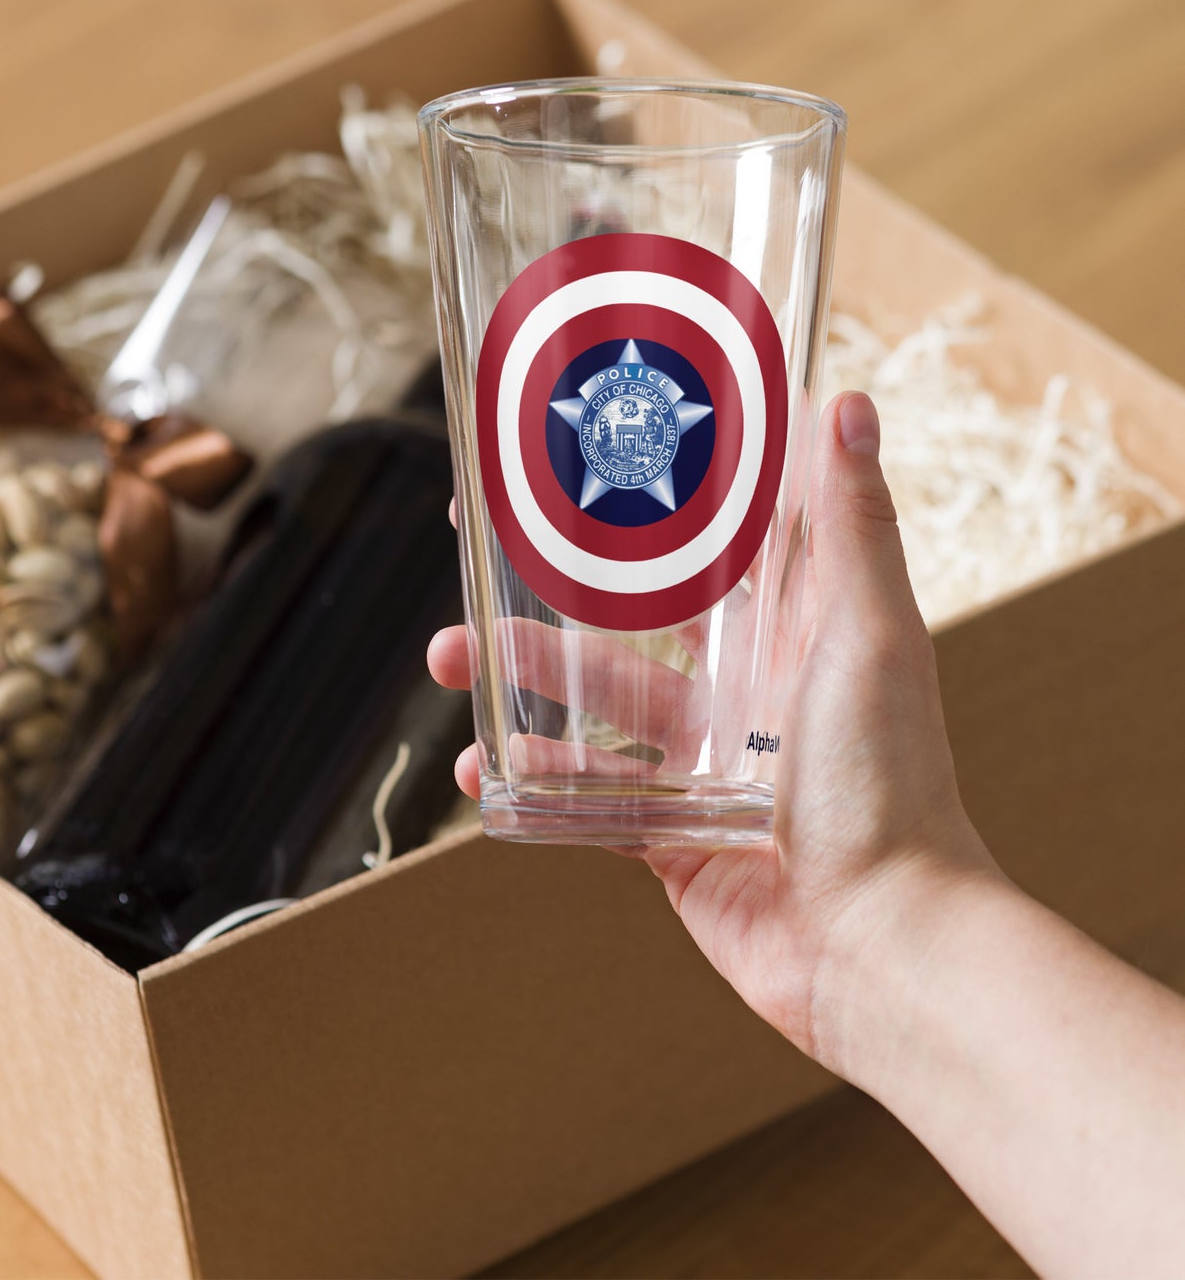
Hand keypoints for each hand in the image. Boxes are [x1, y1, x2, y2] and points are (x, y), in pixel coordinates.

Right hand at [428, 391, 998, 1070]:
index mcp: (787, 637)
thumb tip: (847, 400)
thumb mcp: (872, 635)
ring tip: (451, 659)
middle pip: (623, 629)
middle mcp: (741, 695)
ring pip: (589, 711)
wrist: (881, 942)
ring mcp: (700, 768)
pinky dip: (531, 782)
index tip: (568, 473)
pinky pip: (584, 800)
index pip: (698, 552)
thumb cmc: (891, 781)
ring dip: (519, 684)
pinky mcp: (670, 836)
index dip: (632, 511)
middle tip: (475, 564)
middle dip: (546, 599)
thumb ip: (854, 525)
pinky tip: (481, 772)